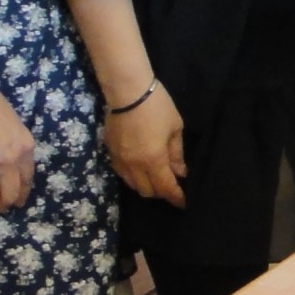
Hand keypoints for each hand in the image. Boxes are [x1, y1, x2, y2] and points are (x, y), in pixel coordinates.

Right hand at [105, 83, 186, 208]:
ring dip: (146, 186)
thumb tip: (180, 172)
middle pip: (147, 191)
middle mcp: (134, 165)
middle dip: (161, 193)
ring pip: (132, 185)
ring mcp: (119, 160)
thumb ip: (176, 154)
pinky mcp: (110, 152)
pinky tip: (141, 169)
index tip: (184, 202)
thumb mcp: (175, 129)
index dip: (176, 197)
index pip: (165, 188)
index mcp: (153, 160)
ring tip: (157, 179)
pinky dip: (133, 178)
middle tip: (172, 187)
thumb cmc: (157, 107)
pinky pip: (122, 174)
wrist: (128, 92)